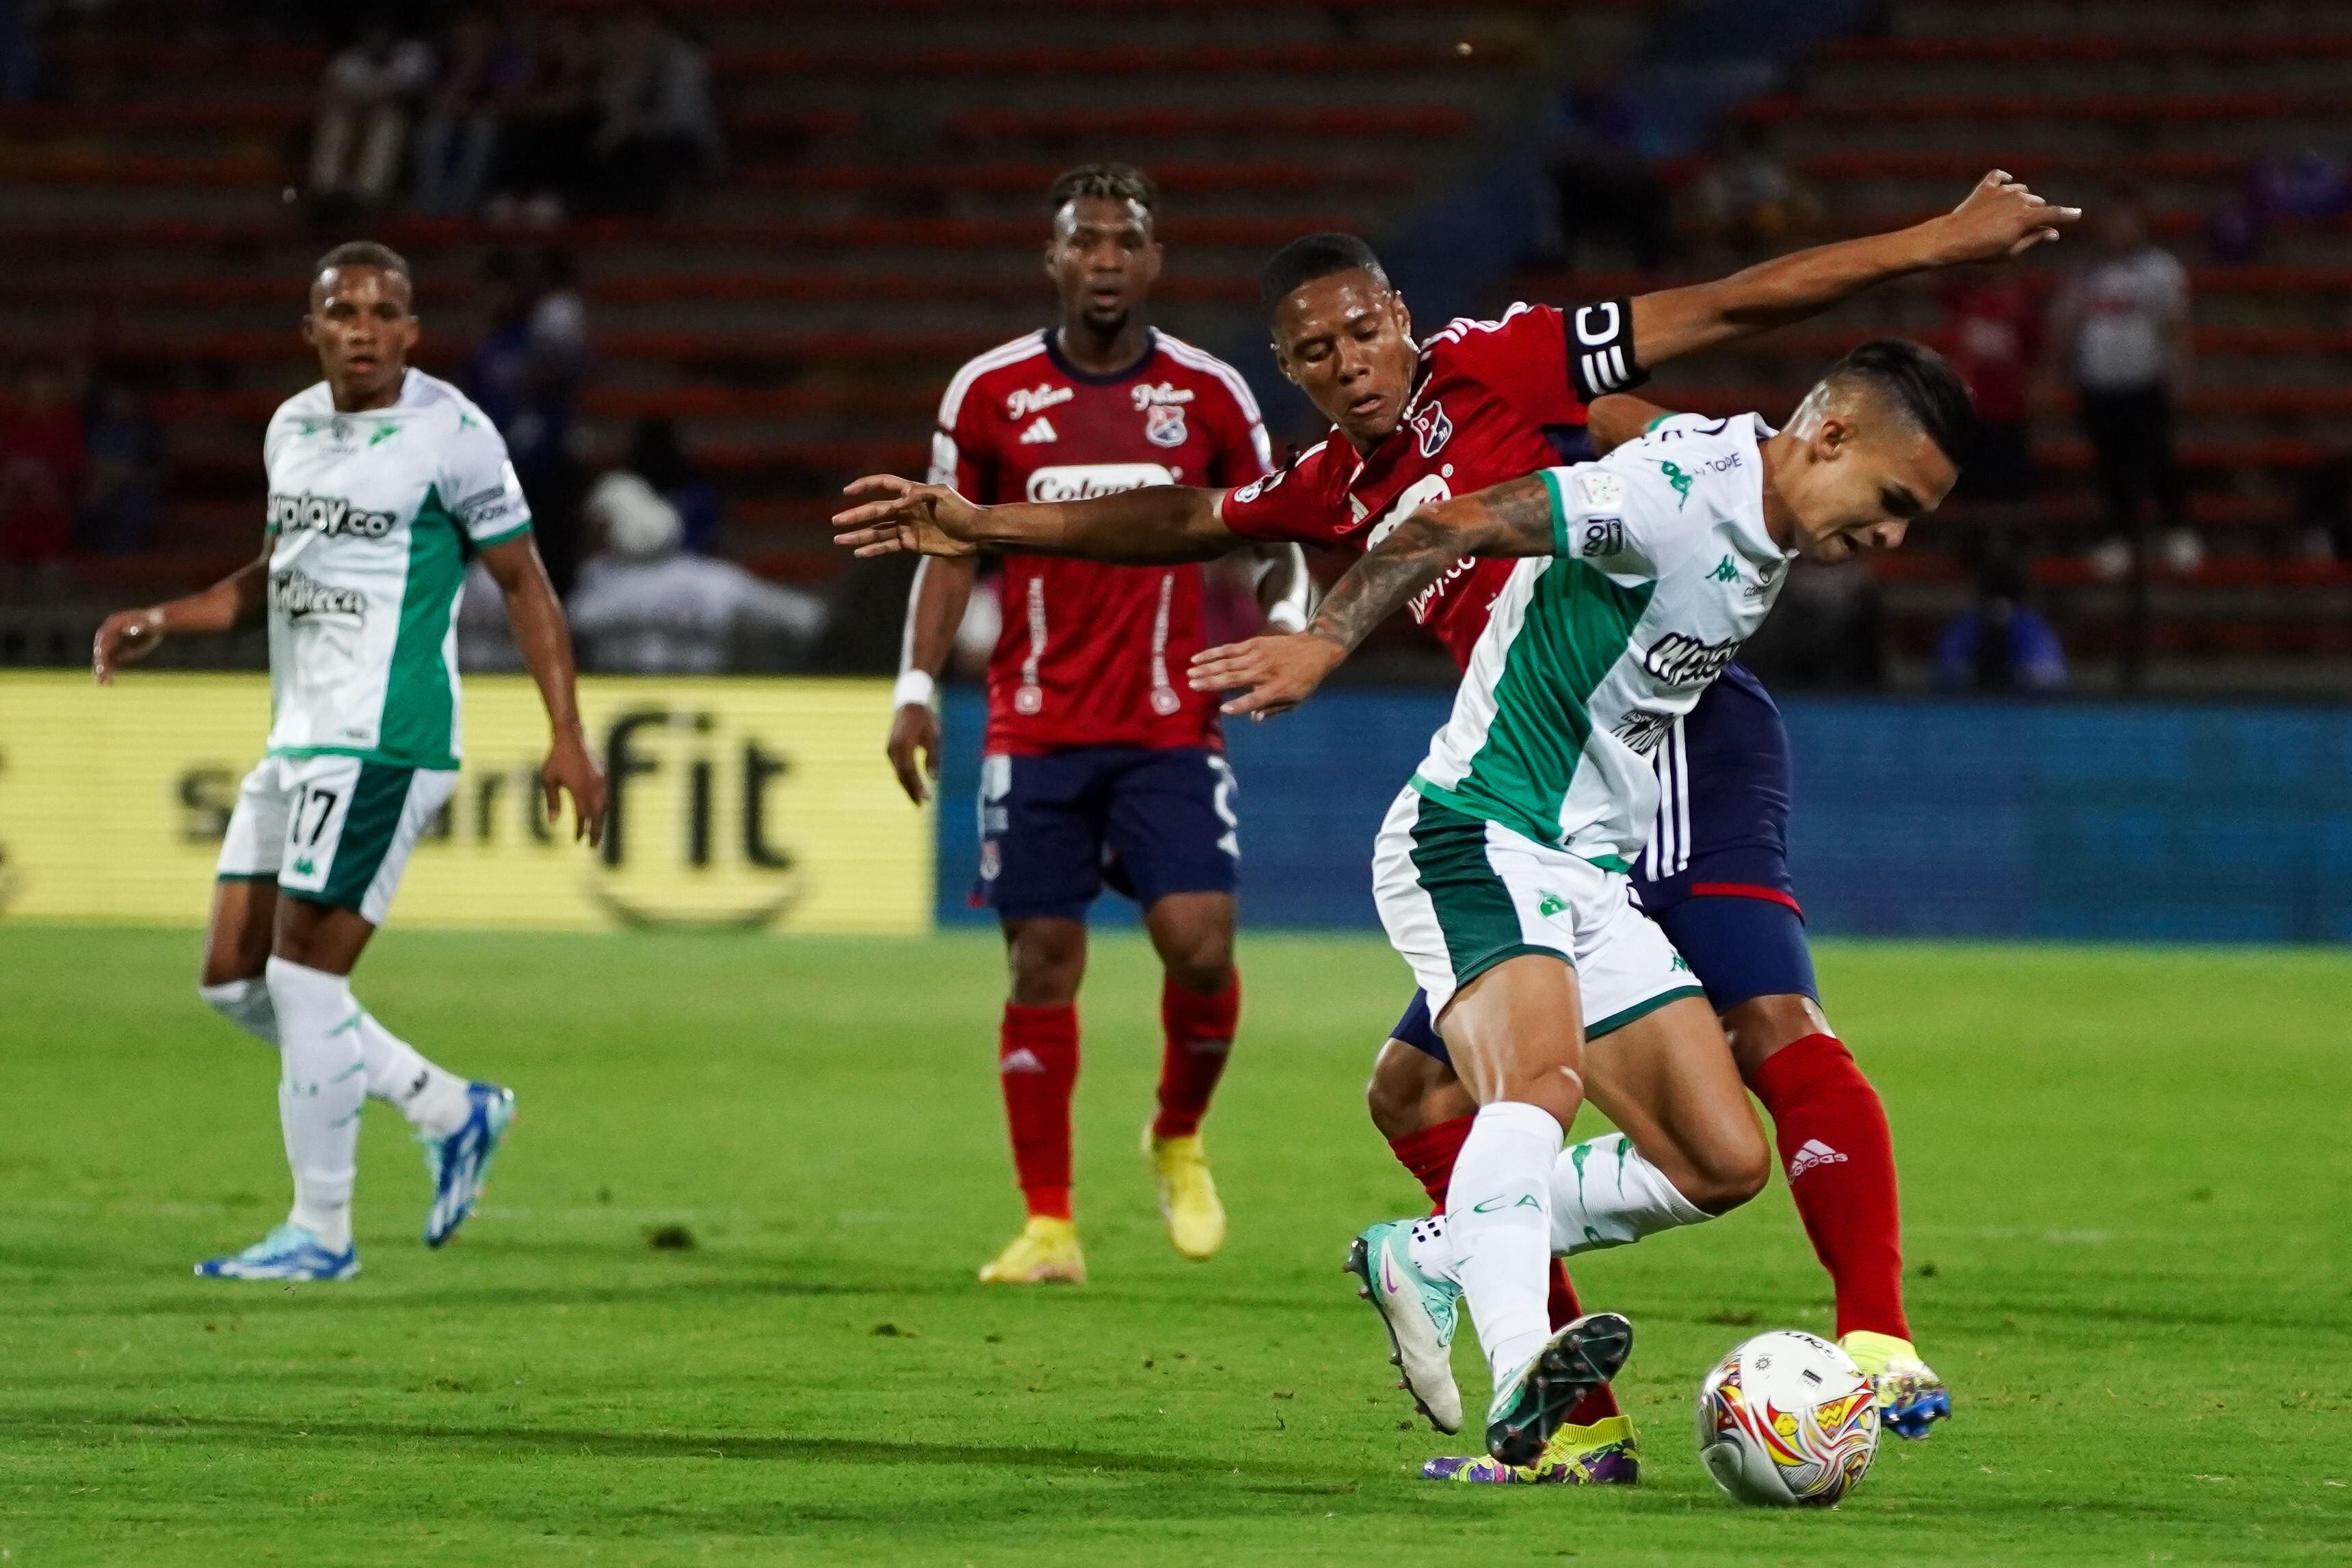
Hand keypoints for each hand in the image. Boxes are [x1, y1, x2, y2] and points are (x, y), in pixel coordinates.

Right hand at [92, 607, 165, 683]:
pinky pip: (110, 662)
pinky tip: (107, 683)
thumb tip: (130, 630)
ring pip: (104, 658)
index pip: (104, 642)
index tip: (102, 666)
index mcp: (113, 625)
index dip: (102, 654)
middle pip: (101, 651)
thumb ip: (139, 628)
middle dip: (101, 664)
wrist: (157, 624)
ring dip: (102, 671)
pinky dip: (108, 671)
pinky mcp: (117, 650)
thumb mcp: (149, 625)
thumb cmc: (154, 623)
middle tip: (101, 678)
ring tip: (103, 684)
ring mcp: (112, 642)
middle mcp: (108, 633)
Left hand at [541, 727, 607, 847]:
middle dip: (596, 832)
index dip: (580, 830)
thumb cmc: (555, 758)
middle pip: (597, 816)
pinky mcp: (603, 776)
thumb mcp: (548, 780)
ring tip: (597, 833)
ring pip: (604, 807)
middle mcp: (593, 788)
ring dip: (601, 822)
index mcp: (579, 790)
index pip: (582, 816)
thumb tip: (553, 822)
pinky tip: (599, 814)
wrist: (571, 737)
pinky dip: (603, 809)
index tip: (577, 840)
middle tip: (593, 846)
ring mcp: (600, 782)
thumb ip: (552, 801)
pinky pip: (606, 797)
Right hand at [832, 475, 982, 558]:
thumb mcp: (942, 495)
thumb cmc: (962, 510)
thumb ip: (918, 495)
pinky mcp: (912, 544)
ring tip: (839, 540)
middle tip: (836, 521)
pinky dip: (873, 549)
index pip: (884, 484)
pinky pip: (888, 546)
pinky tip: (858, 552)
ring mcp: (907, 527)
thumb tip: (897, 502)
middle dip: (855, 516)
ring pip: (877, 531)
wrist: (976, 534)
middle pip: (875, 511)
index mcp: (911, 493)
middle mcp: (906, 509)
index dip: (866, 485)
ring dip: (858, 536)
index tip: (848, 491)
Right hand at [885, 702, 941, 804]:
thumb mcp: (933, 737)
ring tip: (917, 798)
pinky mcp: (890, 749)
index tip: (926, 798)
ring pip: (898, 772)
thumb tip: (933, 779)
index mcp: (904, 744)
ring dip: (907, 786)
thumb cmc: (925, 719)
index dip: (917, 786)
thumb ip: (933, 758)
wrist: (909, 703)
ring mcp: (889, 749)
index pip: (910, 771)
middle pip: (901, 775)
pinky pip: (897, 767)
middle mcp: (893, 748)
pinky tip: (912, 784)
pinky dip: (904, 777)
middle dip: (911, 791)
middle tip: (920, 805)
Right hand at [1189, 632, 1347, 719]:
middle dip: (1211, 682)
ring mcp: (1257, 655)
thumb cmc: (1304, 679)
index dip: (1240, 705)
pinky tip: (1199, 658)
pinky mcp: (1254, 643)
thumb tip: (1254, 719)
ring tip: (1190, 673)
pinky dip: (1213, 653)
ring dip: (1207, 668)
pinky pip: (1230, 649)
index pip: (1254, 699)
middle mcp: (1264, 672)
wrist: (1316, 648)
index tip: (1224, 710)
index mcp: (1276, 689)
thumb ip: (1273, 709)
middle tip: (1192, 686)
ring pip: (1228, 663)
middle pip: (1234, 678)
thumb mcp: (1295, 700)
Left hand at [1931, 170, 2081, 263]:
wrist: (1951, 238)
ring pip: (2022, 191)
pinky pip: (2000, 176)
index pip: (2053, 214)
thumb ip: (2034, 239)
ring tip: (2007, 218)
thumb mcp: (2011, 251)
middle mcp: (2018, 199)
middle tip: (2024, 230)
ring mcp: (2002, 191)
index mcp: (2027, 217)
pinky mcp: (1986, 187)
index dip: (2067, 215)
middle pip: (2038, 204)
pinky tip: (2005, 184)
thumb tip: (2053, 232)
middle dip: (2036, 215)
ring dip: (2021, 201)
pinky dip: (2004, 180)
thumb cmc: (1982, 250)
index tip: (2077, 214)